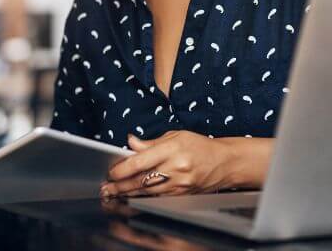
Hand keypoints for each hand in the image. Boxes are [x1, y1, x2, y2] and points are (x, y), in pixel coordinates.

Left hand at [100, 130, 236, 197]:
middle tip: (106, 186)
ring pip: (148, 191)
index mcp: (174, 148)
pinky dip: (143, 196)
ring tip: (113, 193)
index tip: (112, 171)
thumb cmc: (201, 146)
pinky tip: (133, 196)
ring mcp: (179, 184)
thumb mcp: (177, 136)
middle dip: (121, 184)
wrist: (224, 163)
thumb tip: (131, 142)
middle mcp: (176, 167)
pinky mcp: (182, 194)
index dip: (123, 168)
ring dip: (128, 193)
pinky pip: (158, 196)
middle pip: (142, 179)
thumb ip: (152, 142)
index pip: (142, 160)